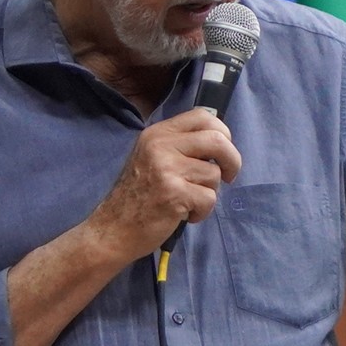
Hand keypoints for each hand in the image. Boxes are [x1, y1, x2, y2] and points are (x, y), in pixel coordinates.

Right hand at [86, 110, 241, 261]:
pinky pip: (209, 198)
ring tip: (188, 201)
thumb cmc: (138, 196)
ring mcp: (167, 169)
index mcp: (158, 133)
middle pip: (218, 140)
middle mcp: (161, 145)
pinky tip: (184, 215)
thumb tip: (221, 140)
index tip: (222, 152)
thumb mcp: (152, 157)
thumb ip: (180, 145)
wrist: (113, 229)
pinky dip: (202, 212)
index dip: (222, 132)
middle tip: (228, 176)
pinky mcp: (174, 193)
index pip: (203, 116)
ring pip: (214, 174)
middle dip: (232, 160)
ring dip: (209, 192)